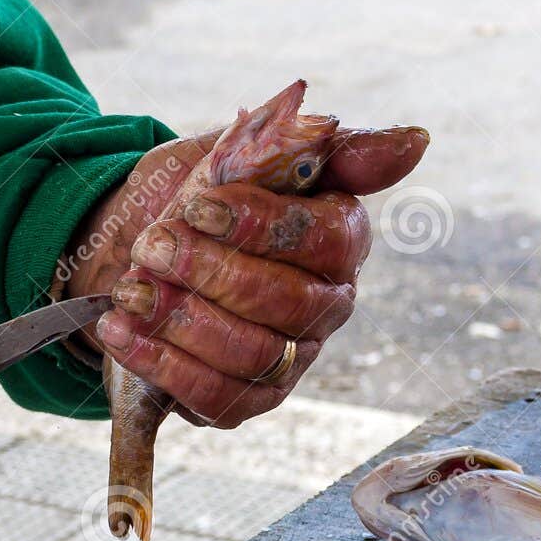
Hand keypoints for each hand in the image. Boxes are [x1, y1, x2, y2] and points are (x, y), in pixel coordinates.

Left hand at [65, 123, 428, 426]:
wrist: (132, 245)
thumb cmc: (199, 197)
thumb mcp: (242, 152)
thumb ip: (319, 144)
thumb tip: (418, 140)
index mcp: (340, 239)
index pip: (329, 239)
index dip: (263, 226)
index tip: (199, 205)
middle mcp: (328, 304)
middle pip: (289, 302)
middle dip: (212, 272)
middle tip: (153, 245)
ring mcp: (292, 358)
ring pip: (254, 353)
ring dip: (182, 319)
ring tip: (132, 289)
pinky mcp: (248, 400)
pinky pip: (216, 396)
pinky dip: (162, 362)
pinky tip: (121, 328)